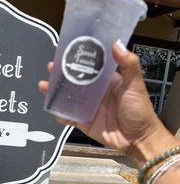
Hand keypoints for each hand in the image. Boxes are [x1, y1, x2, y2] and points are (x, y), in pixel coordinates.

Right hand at [39, 40, 176, 165]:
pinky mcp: (83, 122)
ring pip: (67, 97)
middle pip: (74, 80)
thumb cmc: (139, 110)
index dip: (77, 58)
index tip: (65, 51)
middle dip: (60, 73)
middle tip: (50, 67)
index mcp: (106, 81)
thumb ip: (128, 64)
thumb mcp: (135, 85)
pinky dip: (59, 112)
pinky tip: (51, 107)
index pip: (89, 66)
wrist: (138, 139)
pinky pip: (68, 116)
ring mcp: (88, 107)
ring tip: (43, 85)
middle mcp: (95, 92)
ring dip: (54, 91)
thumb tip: (116, 43)